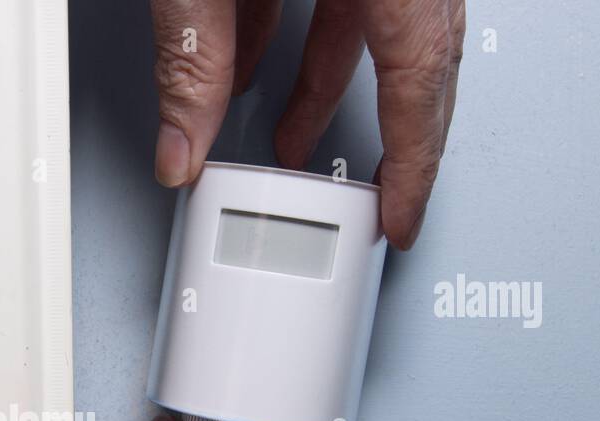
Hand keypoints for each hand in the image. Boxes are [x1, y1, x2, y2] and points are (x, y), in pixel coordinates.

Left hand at [150, 0, 464, 248]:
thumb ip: (192, 61)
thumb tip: (180, 147)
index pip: (420, 76)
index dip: (414, 161)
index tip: (403, 218)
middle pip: (419, 57)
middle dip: (389, 138)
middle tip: (377, 202)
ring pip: (371, 23)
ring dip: (323, 87)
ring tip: (290, 143)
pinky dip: (297, 33)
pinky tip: (256, 63)